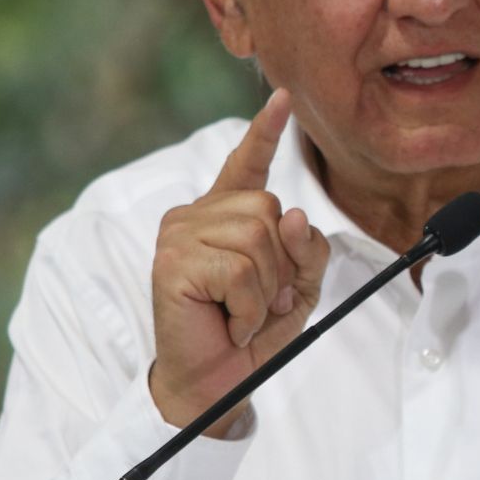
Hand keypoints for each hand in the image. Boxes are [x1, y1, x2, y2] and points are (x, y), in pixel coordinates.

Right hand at [147, 89, 330, 433]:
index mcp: (225, 217)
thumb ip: (306, 250)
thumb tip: (294, 214)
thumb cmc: (252, 332)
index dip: (265, 134)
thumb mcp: (297, 288)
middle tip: (259, 302)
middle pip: (269, 209)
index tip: (283, 99)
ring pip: (257, 238)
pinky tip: (231, 322)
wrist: (216, 380)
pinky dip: (251, 307)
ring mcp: (179, 234)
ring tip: (243, 314)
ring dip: (266, 290)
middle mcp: (197, 215)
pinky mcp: (172, 261)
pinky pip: (241, 271)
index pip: (247, 167)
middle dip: (281, 265)